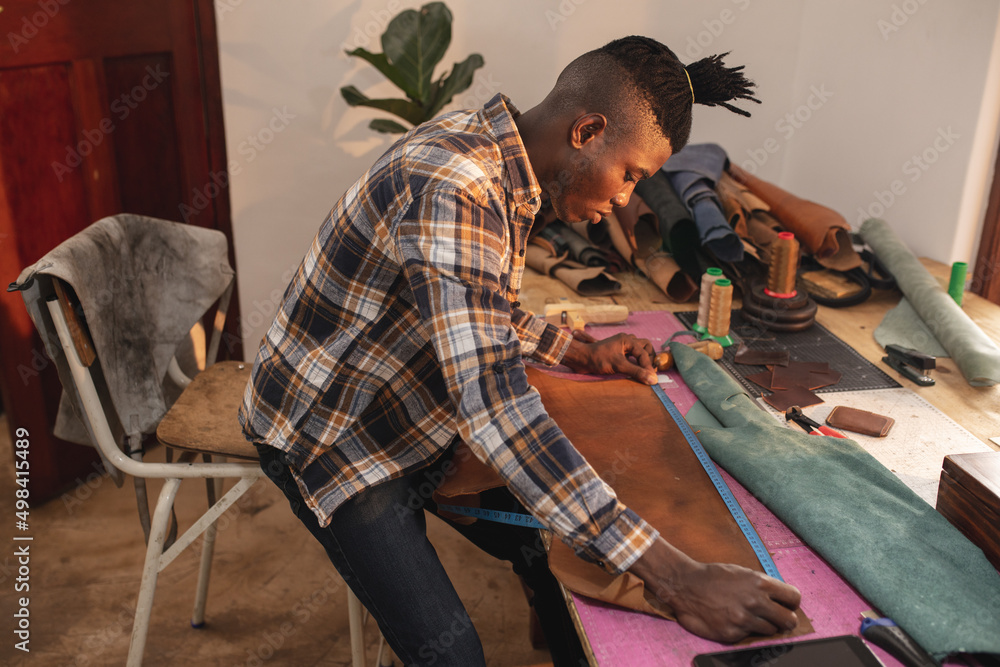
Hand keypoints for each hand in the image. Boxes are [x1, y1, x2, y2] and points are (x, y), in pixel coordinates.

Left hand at [560, 332, 656, 384]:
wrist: (580, 359)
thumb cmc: (597, 359)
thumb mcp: (618, 366)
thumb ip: (636, 372)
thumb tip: (653, 380)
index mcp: (627, 340)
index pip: (644, 353)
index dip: (648, 366)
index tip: (651, 379)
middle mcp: (625, 340)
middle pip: (645, 346)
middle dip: (649, 358)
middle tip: (650, 370)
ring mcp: (621, 346)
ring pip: (639, 349)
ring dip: (643, 358)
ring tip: (644, 370)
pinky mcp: (617, 352)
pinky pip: (632, 354)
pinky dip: (636, 361)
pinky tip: (634, 370)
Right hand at [630, 538, 801, 642]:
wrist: (685, 586)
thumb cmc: (713, 576)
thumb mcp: (742, 572)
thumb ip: (762, 585)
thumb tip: (780, 598)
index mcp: (759, 583)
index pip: (794, 598)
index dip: (791, 602)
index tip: (786, 604)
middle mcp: (755, 602)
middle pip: (789, 620)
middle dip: (785, 618)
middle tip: (776, 616)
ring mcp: (744, 620)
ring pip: (771, 630)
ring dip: (763, 625)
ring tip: (749, 616)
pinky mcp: (732, 634)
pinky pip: (749, 636)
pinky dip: (744, 630)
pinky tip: (732, 619)